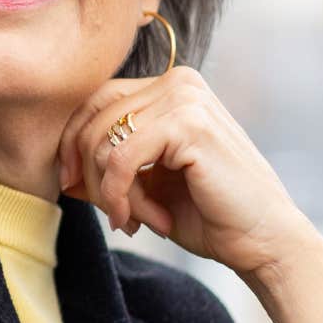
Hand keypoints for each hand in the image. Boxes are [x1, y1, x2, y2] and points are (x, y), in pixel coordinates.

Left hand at [57, 67, 322, 322]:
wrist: (263, 241)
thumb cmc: (207, 214)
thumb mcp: (144, 186)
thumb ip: (105, 167)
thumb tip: (59, 171)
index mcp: (169, 87)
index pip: (95, 102)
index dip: (72, 145)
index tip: (73, 187)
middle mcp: (177, 81)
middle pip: (93, 117)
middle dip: (88, 173)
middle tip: (110, 213)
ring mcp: (185, 97)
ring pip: (103, 141)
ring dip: (111, 192)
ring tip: (137, 220)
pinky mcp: (188, 123)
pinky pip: (121, 159)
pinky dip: (122, 196)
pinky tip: (146, 220)